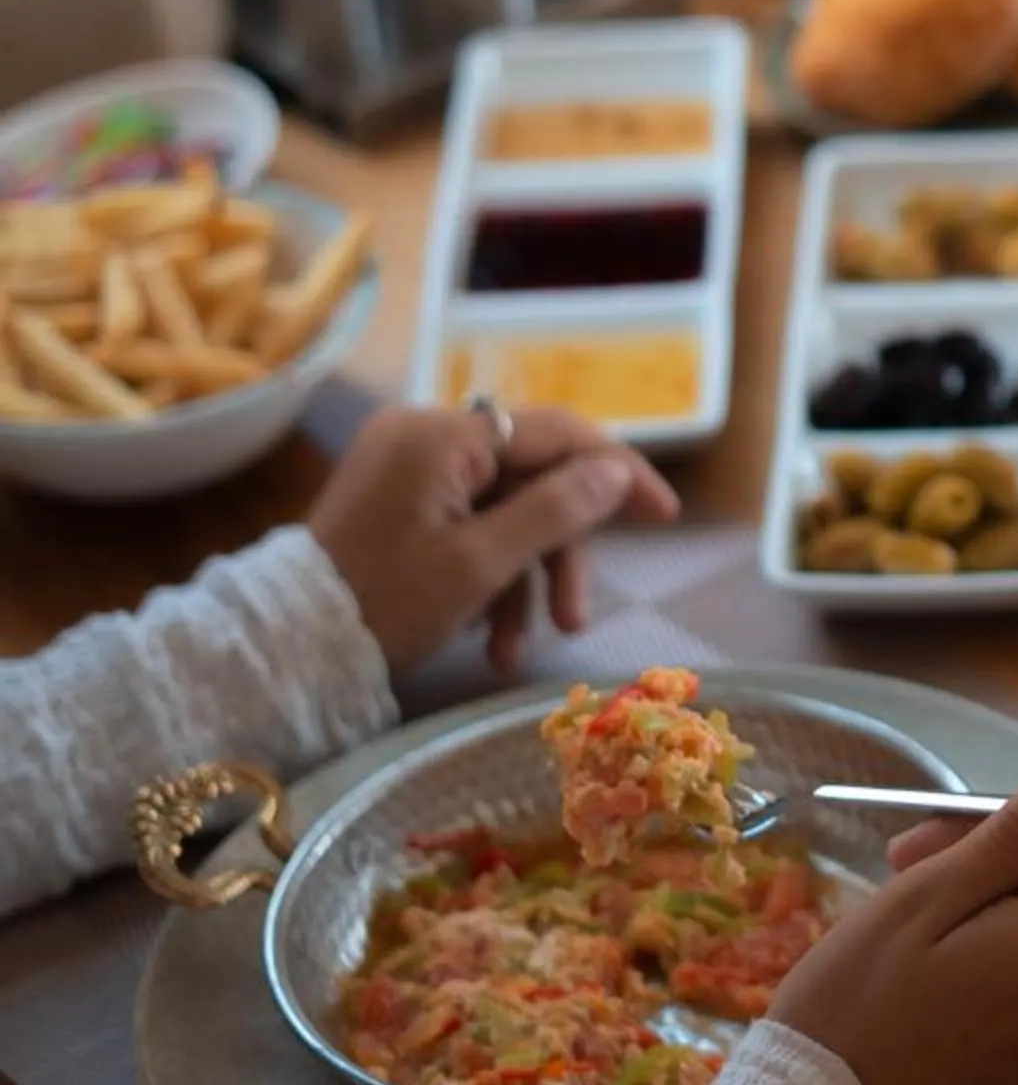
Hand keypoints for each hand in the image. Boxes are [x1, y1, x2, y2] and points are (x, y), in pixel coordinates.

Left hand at [309, 404, 678, 680]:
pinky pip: (466, 525)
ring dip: (522, 581)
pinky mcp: (397, 503)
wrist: (286, 650)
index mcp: (441, 435)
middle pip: (531, 479)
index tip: (664, 515)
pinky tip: (484, 640)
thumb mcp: (480, 566)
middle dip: (557, 554)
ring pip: (502, 511)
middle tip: (577, 619)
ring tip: (514, 651)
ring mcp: (407, 468)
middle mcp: (424, 435)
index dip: (617, 472)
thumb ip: (556, 511)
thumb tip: (617, 469)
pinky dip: (484, 578)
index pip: (556, 433)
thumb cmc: (384, 604)